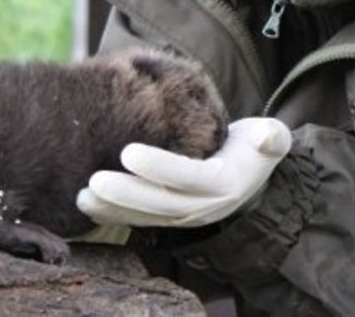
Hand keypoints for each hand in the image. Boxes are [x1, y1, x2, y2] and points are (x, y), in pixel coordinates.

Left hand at [76, 117, 291, 227]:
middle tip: (94, 181)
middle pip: (160, 203)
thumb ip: (272, 138)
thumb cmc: (256, 149)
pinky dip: (113, 214)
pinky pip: (138, 219)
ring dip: (112, 208)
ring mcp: (184, 215)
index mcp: (224, 183)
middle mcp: (202, 206)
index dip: (159, 167)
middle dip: (125, 194)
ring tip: (82, 195)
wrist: (252, 176)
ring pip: (144, 216)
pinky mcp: (169, 217)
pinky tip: (86, 205)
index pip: (187, 176)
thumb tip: (268, 136)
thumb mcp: (272, 139)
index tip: (129, 152)